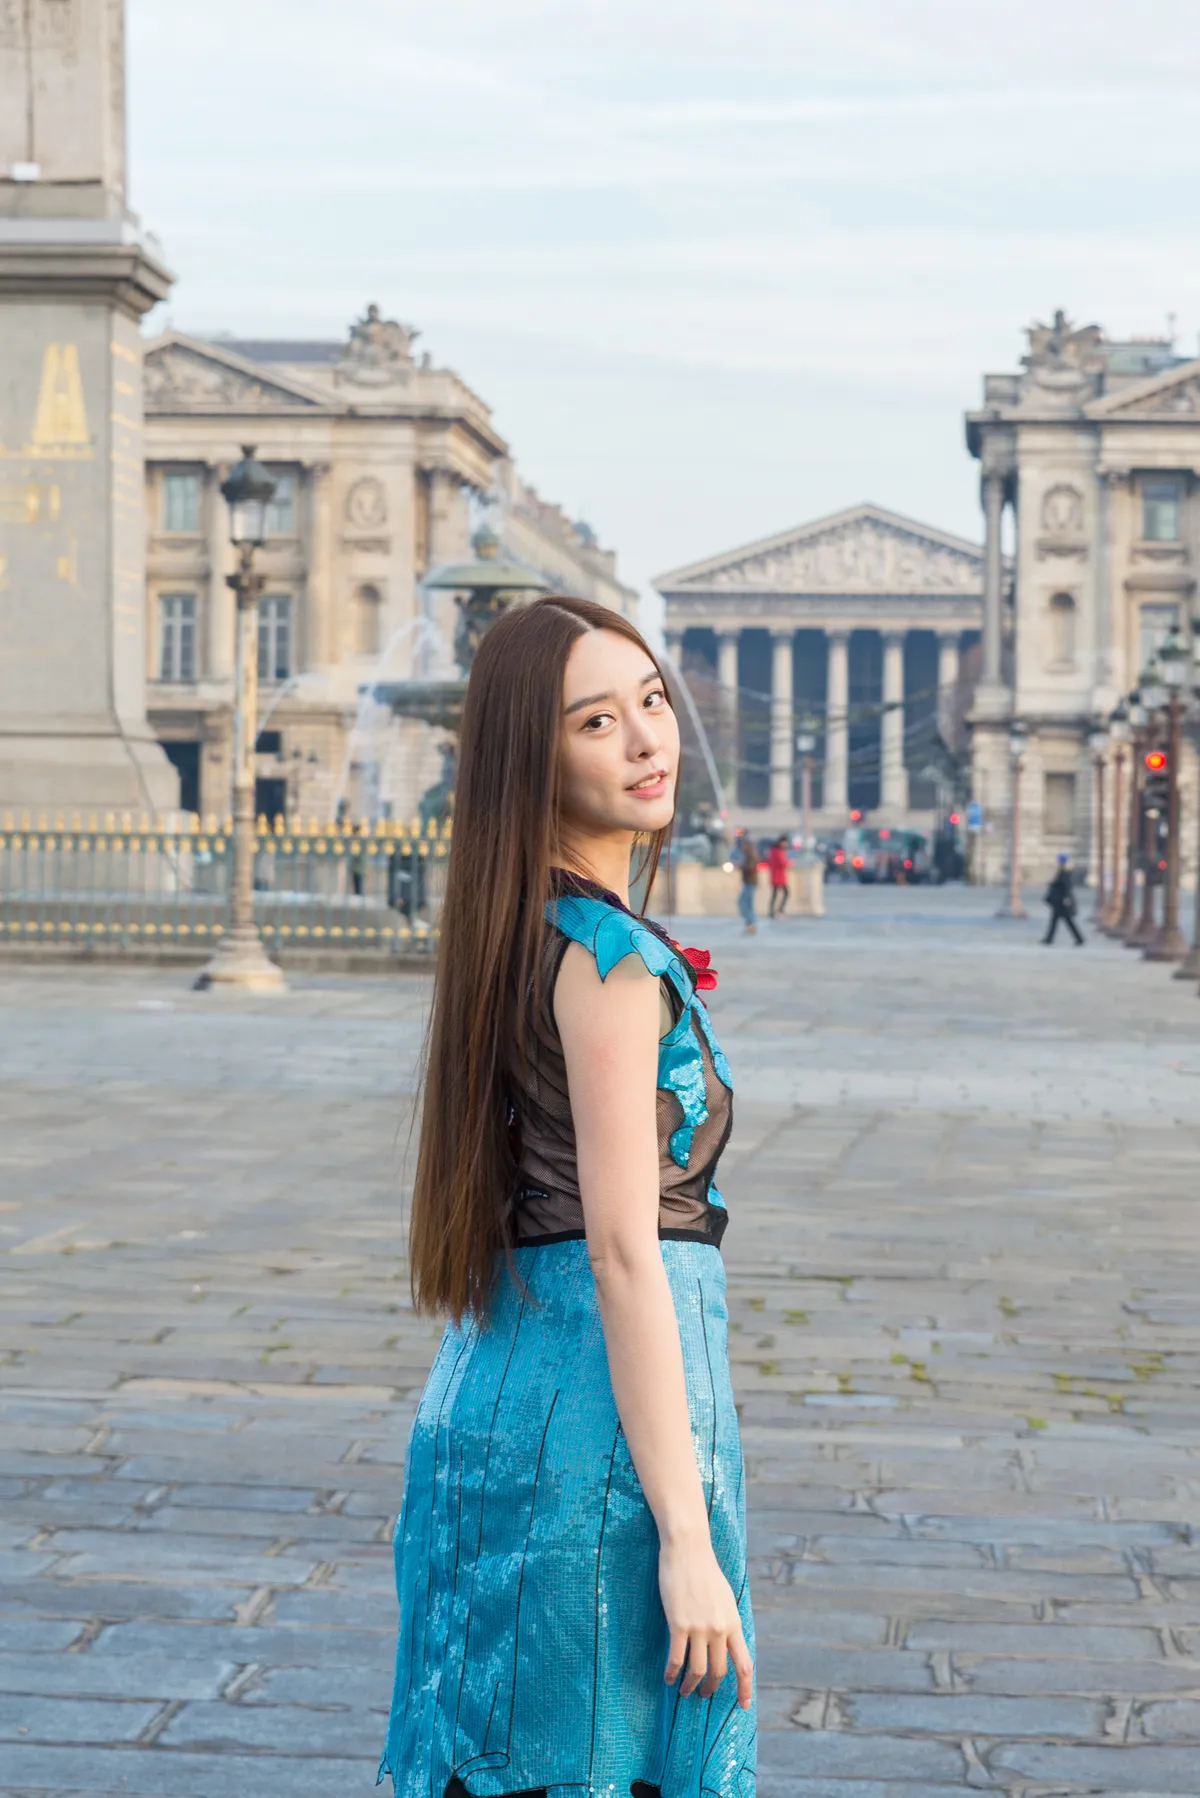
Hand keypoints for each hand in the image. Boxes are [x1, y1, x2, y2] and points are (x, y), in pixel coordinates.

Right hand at [659, 1536, 752, 1708]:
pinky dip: (672, 1672)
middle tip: (704, 1695)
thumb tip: (726, 1641)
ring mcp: (699, 1627)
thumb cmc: (704, 1570)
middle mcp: (720, 1629)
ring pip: (698, 1669)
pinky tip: (668, 1678)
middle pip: (719, 1671)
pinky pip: (676, 1658)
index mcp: (733, 1622)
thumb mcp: (724, 1597)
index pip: (744, 1664)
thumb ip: (726, 1620)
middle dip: (711, 1688)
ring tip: (684, 1691)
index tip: (743, 1706)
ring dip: (690, 1685)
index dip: (744, 1689)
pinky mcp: (679, 1623)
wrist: (688, 1549)